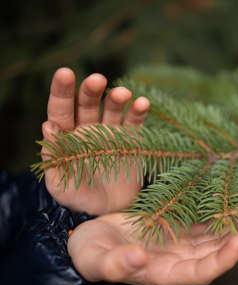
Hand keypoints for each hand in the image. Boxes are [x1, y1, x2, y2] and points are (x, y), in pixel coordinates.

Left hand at [42, 68, 149, 214]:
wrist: (112, 211)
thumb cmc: (81, 198)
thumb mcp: (61, 184)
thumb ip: (53, 158)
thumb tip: (47, 125)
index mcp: (67, 137)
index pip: (61, 109)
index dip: (62, 91)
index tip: (65, 73)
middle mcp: (88, 129)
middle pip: (87, 103)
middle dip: (91, 90)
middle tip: (98, 80)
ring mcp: (112, 132)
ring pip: (113, 108)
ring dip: (117, 98)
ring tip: (123, 94)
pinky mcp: (132, 139)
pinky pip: (135, 121)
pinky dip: (138, 111)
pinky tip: (142, 103)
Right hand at [68, 205, 237, 284]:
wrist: (90, 241)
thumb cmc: (91, 254)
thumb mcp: (97, 259)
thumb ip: (116, 263)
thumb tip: (138, 258)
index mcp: (164, 274)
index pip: (203, 271)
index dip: (224, 258)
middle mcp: (179, 261)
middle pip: (218, 253)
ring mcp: (181, 243)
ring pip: (216, 236)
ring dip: (237, 224)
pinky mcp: (178, 225)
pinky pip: (204, 220)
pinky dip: (219, 211)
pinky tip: (232, 199)